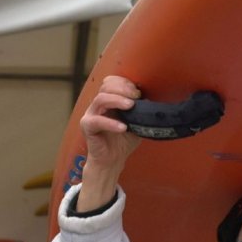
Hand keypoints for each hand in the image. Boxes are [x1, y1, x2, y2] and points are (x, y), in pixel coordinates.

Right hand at [76, 75, 142, 210]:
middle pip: (106, 85)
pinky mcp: (88, 127)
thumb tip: (154, 101)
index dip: (125, 83)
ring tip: (130, 106)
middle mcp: (99, 104)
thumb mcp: (137, 122)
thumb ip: (142, 111)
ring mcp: (91, 114)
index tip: (139, 92)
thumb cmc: (124, 139)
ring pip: (100, 99)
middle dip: (123, 88)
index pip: (112, 81)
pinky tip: (123, 127)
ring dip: (117, 100)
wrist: (113, 159)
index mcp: (110, 100)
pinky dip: (110, 123)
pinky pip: (97, 121)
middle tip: (136, 96)